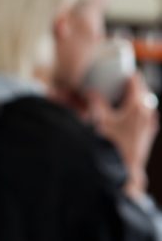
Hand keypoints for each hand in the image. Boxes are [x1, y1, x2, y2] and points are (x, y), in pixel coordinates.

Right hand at [86, 74, 158, 198]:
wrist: (126, 170)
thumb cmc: (112, 147)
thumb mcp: (100, 121)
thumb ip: (95, 103)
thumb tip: (89, 91)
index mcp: (137, 105)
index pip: (135, 79)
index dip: (124, 73)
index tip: (115, 71)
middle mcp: (147, 111)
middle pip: (141, 89)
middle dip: (127, 85)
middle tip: (113, 83)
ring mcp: (150, 121)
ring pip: (143, 101)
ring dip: (132, 97)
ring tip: (117, 98)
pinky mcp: (149, 130)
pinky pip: (144, 112)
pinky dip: (135, 108)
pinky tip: (122, 113)